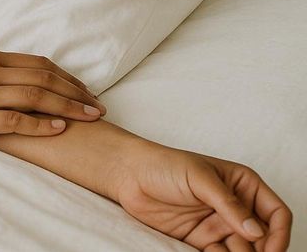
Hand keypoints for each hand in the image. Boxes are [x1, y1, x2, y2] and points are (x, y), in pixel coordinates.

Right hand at [0, 48, 105, 140]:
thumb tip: (23, 77)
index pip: (39, 63)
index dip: (67, 77)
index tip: (86, 91)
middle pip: (44, 78)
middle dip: (76, 92)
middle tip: (99, 107)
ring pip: (36, 96)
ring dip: (68, 107)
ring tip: (90, 118)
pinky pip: (16, 120)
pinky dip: (41, 124)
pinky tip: (59, 129)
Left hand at [116, 144, 291, 250]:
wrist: (128, 175)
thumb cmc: (163, 165)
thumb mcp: (199, 178)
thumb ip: (228, 204)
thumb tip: (256, 231)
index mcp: (243, 184)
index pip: (276, 213)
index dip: (280, 233)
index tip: (271, 250)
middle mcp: (235, 206)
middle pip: (263, 237)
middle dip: (263, 251)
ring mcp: (218, 224)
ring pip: (244, 249)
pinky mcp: (201, 239)